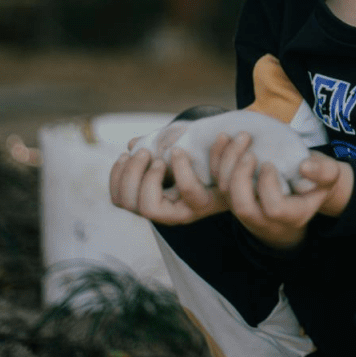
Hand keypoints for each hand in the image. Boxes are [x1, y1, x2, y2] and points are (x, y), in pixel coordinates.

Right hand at [109, 146, 229, 224]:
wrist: (239, 169)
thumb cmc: (204, 159)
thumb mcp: (175, 151)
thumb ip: (154, 148)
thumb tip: (133, 144)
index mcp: (154, 198)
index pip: (120, 199)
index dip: (116, 177)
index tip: (125, 154)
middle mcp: (165, 210)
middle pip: (130, 204)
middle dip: (130, 175)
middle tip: (143, 153)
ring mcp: (184, 212)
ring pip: (150, 208)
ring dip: (148, 178)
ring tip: (159, 157)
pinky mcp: (204, 205)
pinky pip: (188, 191)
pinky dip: (180, 168)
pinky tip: (179, 151)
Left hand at [211, 133, 353, 248]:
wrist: (303, 189)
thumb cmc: (317, 180)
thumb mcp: (330, 175)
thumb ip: (324, 171)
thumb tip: (305, 166)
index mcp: (292, 215)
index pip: (274, 209)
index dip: (268, 186)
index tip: (270, 164)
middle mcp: (266, 219)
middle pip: (243, 207)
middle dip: (240, 177)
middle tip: (249, 153)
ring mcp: (248, 211)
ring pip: (226, 196)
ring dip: (226, 166)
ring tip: (237, 139)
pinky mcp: (235, 199)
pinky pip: (218, 185)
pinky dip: (217, 162)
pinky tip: (223, 138)